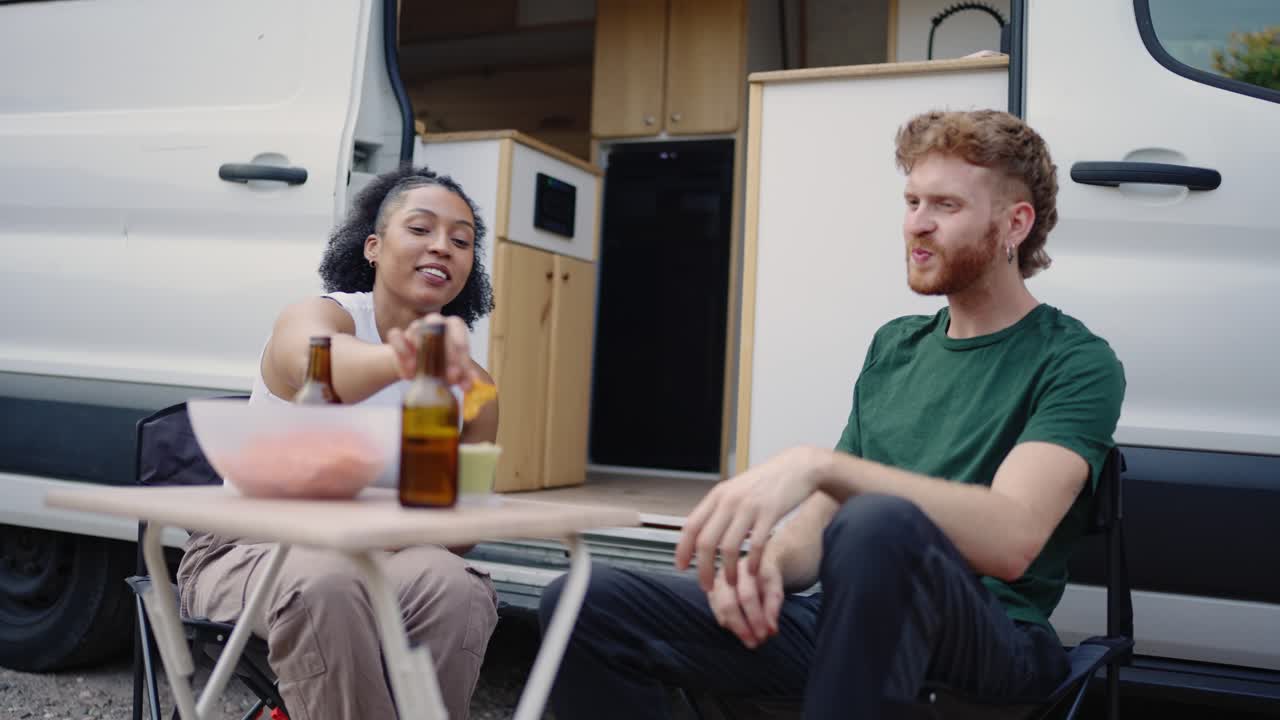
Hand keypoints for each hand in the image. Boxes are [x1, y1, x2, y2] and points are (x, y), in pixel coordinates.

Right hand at [385, 313, 477, 387]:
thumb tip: (469, 385)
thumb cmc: (440, 366)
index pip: (458, 330)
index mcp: (453, 327)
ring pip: (416, 328)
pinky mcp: (398, 336)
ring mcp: (415, 327)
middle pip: (437, 325)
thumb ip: (463, 376)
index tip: (458, 373)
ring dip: (420, 351)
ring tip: (424, 374)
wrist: (416, 369)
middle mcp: (434, 322)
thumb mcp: (453, 372)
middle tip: (448, 375)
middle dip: (444, 351)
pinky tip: (409, 371)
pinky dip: (402, 352)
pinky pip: (396, 336)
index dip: (460, 350)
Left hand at [676, 446, 827, 590]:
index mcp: (718, 495)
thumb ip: (720, 509)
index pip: (691, 526)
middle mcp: (729, 500)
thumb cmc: (768, 481)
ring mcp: (749, 507)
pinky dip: (753, 562)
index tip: (681, 567)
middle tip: (706, 586)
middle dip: (703, 568)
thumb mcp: (737, 489)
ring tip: (731, 583)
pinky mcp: (770, 513)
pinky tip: (754, 572)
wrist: (798, 466)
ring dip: (728, 570)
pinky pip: (757, 544)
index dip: (682, 549)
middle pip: (706, 541)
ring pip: (729, 547)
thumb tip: (703, 533)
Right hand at [708, 557, 784, 648]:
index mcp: (745, 566)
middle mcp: (727, 571)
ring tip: (749, 640)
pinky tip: (739, 631)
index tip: (764, 636)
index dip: (755, 618)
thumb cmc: (766, 579)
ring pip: (720, 608)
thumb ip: (773, 608)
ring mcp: (716, 580)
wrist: (754, 564)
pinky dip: (727, 623)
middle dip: (742, 627)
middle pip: (729, 603)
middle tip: (755, 643)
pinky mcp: (711, 589)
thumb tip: (771, 631)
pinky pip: (715, 611)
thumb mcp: (775, 589)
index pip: (748, 595)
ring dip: (735, 628)